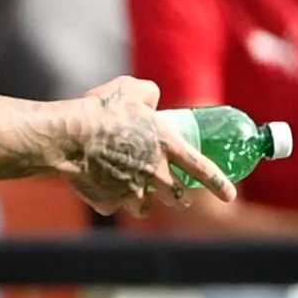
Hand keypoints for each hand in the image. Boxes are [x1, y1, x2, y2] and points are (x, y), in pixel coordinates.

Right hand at [62, 77, 233, 215]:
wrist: (68, 136)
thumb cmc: (100, 111)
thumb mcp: (129, 89)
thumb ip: (149, 93)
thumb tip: (153, 99)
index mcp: (166, 146)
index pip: (202, 169)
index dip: (219, 184)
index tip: (229, 195)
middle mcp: (154, 173)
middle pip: (175, 195)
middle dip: (178, 197)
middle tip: (176, 195)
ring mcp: (131, 190)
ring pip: (145, 208)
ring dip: (143, 203)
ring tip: (136, 197)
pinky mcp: (107, 201)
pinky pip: (113, 205)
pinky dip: (109, 200)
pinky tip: (101, 189)